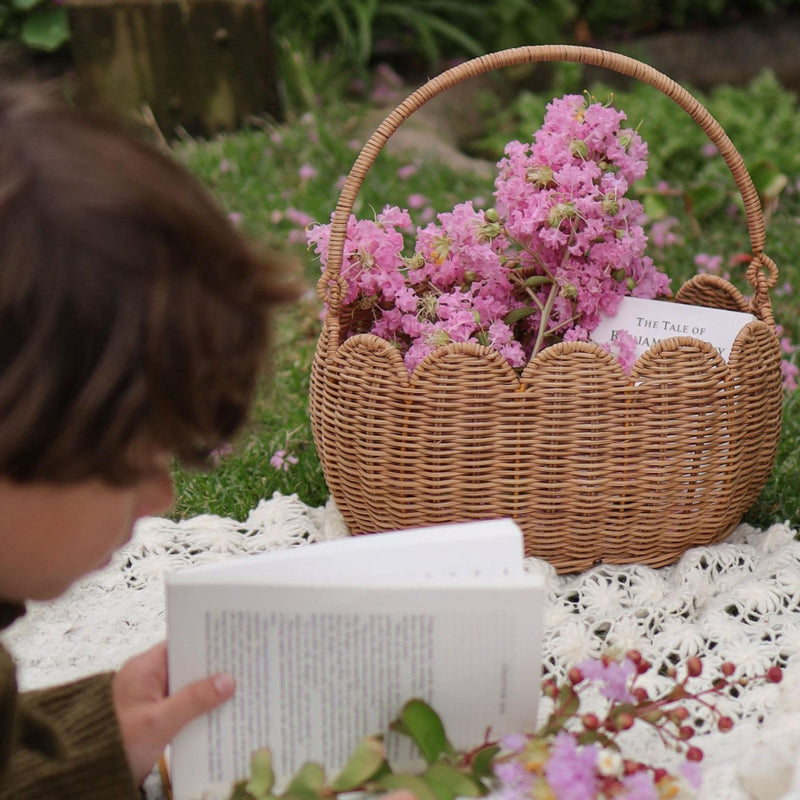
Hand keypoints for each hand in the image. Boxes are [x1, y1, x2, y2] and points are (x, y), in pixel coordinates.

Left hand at [112, 641, 234, 783]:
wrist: (87, 776)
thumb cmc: (116, 744)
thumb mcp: (159, 722)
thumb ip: (194, 700)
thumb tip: (227, 681)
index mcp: (145, 667)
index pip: (182, 644)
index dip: (208, 644)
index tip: (234, 646)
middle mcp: (148, 677)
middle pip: (187, 666)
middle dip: (212, 671)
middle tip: (242, 670)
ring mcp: (151, 697)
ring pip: (186, 687)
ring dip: (206, 693)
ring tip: (237, 691)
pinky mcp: (154, 716)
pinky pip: (181, 705)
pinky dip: (197, 709)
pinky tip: (217, 714)